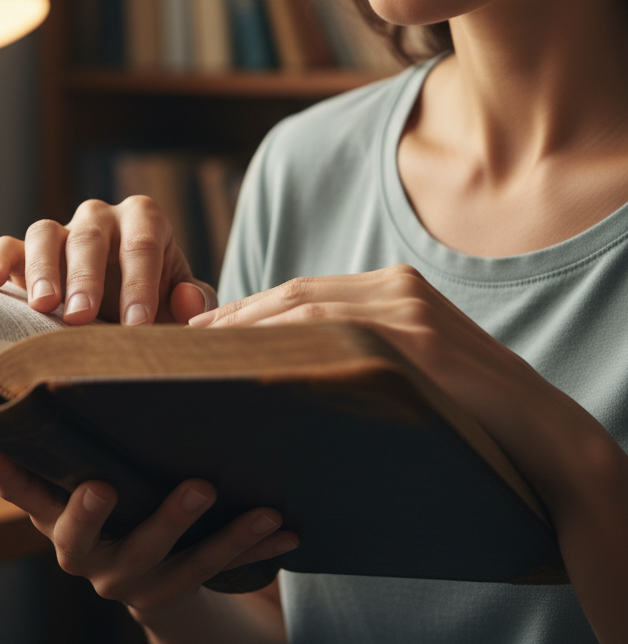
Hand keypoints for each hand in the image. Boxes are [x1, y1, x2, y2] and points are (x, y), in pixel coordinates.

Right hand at [0, 196, 216, 325]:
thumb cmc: (159, 300)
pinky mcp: (27, 252)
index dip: (140, 283)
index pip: (142, 245)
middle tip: (83, 316)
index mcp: (144, 220)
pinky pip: (8, 246)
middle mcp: (100, 217)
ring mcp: (61, 231)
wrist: (128, 305)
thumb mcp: (184, 301)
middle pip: (90, 237)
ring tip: (43, 307)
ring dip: (43, 269)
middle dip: (86, 277)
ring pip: (45, 234)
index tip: (137, 323)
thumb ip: (195, 301)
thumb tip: (185, 301)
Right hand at [0, 446, 298, 623]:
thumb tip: (100, 335)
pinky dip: (254, 550)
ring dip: (213, 535)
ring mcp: (133, 578)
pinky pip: (220, 571)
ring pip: (172, 562)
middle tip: (108, 485)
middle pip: (83, 537)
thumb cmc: (122, 490)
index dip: (5, 474)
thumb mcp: (98, 463)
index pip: (23, 493)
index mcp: (60, 516)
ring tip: (252, 508)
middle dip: (95, 512)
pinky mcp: (179, 590)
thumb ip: (92, 418)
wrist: (155, 580)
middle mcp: (88, 553)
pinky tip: (286, 530)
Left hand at [189, 265, 613, 521]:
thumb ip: (354, 353)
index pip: (301, 292)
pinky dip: (289, 348)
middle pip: (295, 295)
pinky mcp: (417, 340)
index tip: (201, 333)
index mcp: (391, 287)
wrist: (542, 438)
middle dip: (234, 319)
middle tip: (182, 346)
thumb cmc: (464, 413)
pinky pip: (337, 339)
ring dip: (248, 332)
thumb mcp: (405, 368)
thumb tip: (282, 367)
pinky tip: (250, 368)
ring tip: (200, 358)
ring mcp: (408, 309)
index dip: (246, 310)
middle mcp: (396, 287)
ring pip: (307, 310)